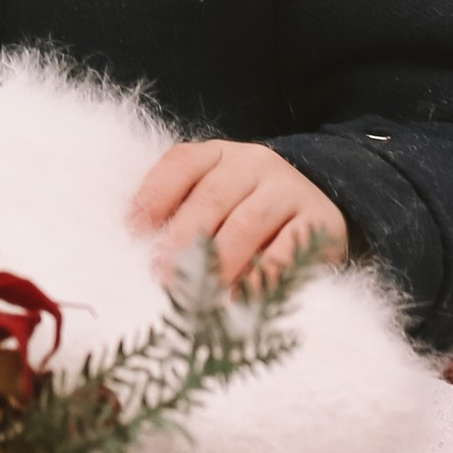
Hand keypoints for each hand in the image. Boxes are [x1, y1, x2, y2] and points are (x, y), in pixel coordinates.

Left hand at [132, 140, 350, 292]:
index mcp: (220, 153)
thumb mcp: (214, 200)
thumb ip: (178, 211)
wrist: (316, 208)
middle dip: (182, 240)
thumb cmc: (245, 211)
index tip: (132, 231)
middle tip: (162, 277)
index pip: (182, 163)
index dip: (154, 195)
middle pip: (212, 197)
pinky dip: (259, 277)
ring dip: (217, 263)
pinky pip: (286, 250)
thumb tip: (137, 242)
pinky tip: (240, 298)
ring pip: (246, 224)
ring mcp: (289, 189)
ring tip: (197, 293)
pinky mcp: (320, 221)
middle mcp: (255, 163)